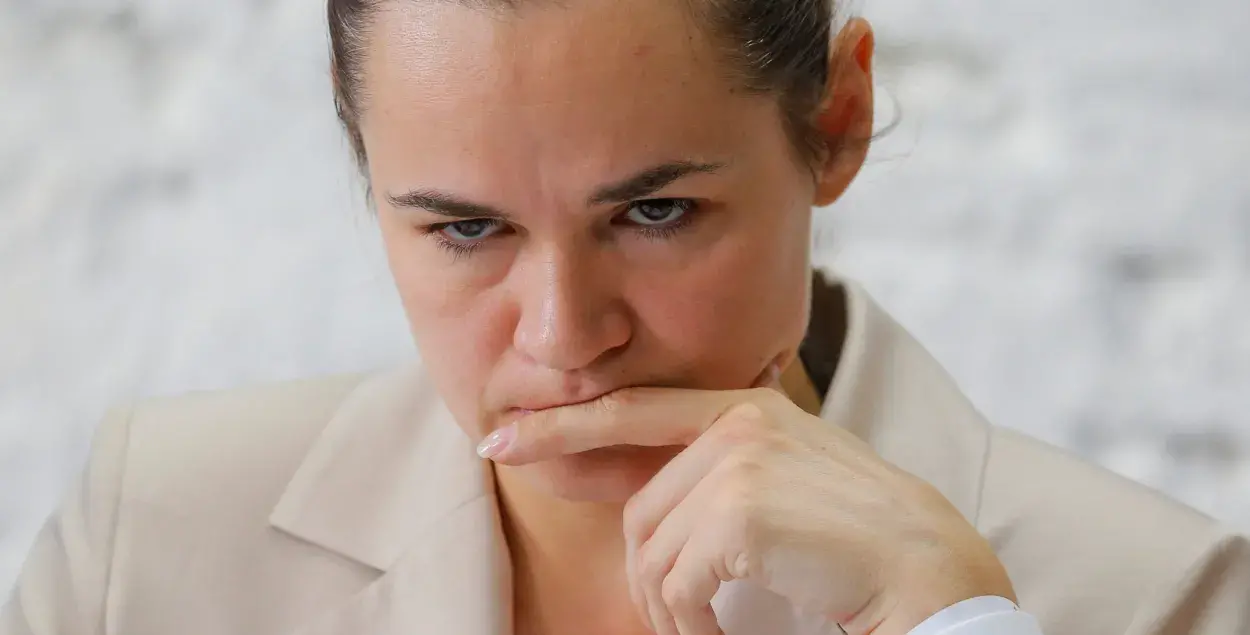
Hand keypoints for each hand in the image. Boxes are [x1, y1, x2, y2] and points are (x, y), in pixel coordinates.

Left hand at [480, 369, 1015, 634]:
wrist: (929, 571)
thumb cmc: (857, 543)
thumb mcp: (783, 486)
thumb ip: (714, 477)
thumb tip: (640, 515)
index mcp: (748, 407)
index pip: (631, 410)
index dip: (561, 426)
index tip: (503, 439)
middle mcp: (740, 421)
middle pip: (640, 511)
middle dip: (648, 577)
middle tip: (683, 621)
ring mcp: (739, 460)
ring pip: (650, 551)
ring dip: (671, 609)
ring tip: (710, 630)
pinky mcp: (739, 509)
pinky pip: (675, 582)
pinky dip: (690, 623)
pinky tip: (721, 632)